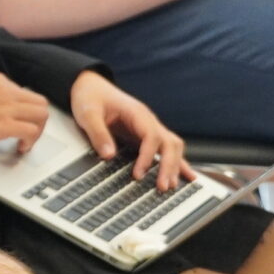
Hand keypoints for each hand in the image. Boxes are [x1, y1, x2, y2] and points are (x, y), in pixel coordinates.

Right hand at [0, 73, 48, 152]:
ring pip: (42, 115)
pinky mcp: (3, 125)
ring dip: (38, 131)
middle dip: (38, 120)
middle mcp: (6, 91)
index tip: (18, 121)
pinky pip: (31, 131)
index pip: (25, 94)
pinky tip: (20, 147)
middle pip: (40, 103)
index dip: (25, 111)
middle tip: (28, 133)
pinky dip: (31, 141)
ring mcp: (6, 107)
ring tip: (25, 141)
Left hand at [66, 71, 191, 191]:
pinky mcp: (146, 136)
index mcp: (137, 113)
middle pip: (169, 143)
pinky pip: (166, 150)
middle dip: (168, 166)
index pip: (151, 136)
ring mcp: (149, 128)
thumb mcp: (87, 113)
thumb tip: (108, 155)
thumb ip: (97, 133)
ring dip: (174, 166)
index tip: (138, 174)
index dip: (147, 157)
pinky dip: (176, 163)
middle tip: (161, 187)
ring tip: (170, 187)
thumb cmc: (90, 97)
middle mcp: (148, 121)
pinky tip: (185, 176)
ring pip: (172, 147)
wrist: (90, 86)